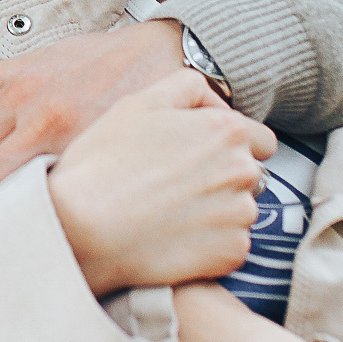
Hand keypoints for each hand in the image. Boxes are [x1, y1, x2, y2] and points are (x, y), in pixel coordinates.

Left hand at [0, 17, 186, 255]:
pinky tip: (37, 261)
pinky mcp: (111, 163)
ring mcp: (78, 145)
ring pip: (22, 201)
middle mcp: (41, 122)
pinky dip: (49, 235)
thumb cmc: (102, 61)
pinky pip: (72, 206)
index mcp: (19, 98)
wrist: (173, 55)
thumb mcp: (38, 60)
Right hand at [44, 70, 273, 294]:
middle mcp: (243, 171)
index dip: (228, 145)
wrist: (83, 229)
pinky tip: (173, 237)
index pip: (259, 139)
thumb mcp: (138, 104)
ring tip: (169, 212)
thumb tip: (214, 101)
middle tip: (175, 184)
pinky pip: (231, 246)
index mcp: (227, 131)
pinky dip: (209, 245)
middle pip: (249, 175)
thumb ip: (186, 88)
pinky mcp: (232, 253)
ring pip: (240, 211)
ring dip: (216, 212)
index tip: (196, 156)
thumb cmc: (104, 164)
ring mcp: (240, 216)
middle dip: (222, 177)